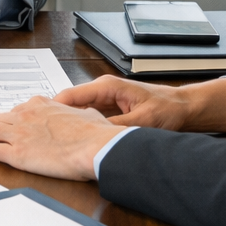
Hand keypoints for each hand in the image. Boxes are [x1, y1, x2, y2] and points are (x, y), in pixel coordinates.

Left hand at [0, 96, 124, 180]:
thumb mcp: (88, 113)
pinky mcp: (16, 154)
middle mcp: (26, 115)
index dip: (15, 118)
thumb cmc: (94, 133)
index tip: (14, 123)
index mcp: (42, 105)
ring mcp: (19, 134)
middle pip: (0, 118)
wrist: (94, 147)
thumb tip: (86, 115)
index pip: (20, 109)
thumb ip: (80, 112)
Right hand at [53, 75, 225, 134]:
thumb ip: (116, 128)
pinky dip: (80, 126)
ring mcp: (105, 99)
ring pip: (77, 111)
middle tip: (43, 134)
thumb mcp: (141, 121)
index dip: (52, 108)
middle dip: (56, 117)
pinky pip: (88, 116)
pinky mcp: (110, 109)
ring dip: (68, 123)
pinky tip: (75, 139)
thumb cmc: (168, 109)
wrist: (185, 109)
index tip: (40, 122)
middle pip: (69, 103)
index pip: (70, 95)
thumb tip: (94, 138)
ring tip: (54, 139)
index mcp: (107, 86)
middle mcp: (102, 90)